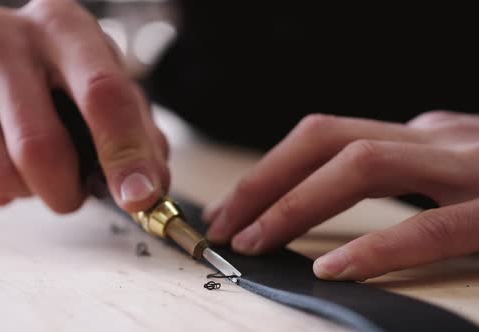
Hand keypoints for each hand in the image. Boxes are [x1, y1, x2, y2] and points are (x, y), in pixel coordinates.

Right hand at [0, 0, 168, 212]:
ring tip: (37, 166)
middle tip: (74, 191)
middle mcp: (1, 35)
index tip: (140, 198)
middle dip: (68, 191)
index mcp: (62, 24)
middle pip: (41, 147)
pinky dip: (4, 191)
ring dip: (34, 191)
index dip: (126, 154)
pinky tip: (4, 159)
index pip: (102, 94)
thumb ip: (136, 135)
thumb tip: (148, 190)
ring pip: (2, 175)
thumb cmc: (53, 79)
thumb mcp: (103, 87)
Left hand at [204, 111, 478, 280]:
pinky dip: (376, 246)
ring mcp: (468, 168)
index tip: (228, 208)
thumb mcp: (455, 163)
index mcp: (421, 135)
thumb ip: (404, 165)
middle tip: (222, 225)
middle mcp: (436, 139)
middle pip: (328, 140)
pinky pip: (431, 228)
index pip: (325, 138)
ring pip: (364, 166)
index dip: (268, 171)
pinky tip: (333, 268)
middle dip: (263, 182)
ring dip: (294, 204)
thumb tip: (333, 179)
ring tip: (253, 241)